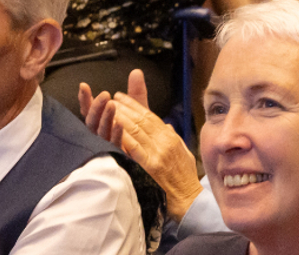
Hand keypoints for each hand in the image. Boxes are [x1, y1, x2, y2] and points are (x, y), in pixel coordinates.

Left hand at [78, 71, 201, 220]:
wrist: (189, 201)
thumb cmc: (185, 180)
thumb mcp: (184, 154)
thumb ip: (174, 138)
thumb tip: (167, 125)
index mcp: (171, 138)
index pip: (150, 116)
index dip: (134, 104)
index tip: (121, 97)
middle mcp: (165, 142)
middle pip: (141, 119)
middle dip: (125, 107)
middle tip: (111, 98)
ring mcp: (158, 153)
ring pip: (137, 129)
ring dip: (121, 116)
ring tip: (108, 107)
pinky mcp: (151, 166)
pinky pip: (134, 146)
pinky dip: (124, 135)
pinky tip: (114, 126)